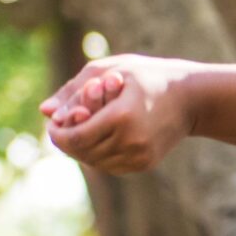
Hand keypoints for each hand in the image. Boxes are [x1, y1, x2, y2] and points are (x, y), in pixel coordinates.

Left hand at [40, 53, 195, 173]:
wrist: (191, 98)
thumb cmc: (149, 76)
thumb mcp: (111, 70)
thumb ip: (74, 90)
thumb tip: (44, 111)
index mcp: (122, 117)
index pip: (76, 137)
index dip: (58, 134)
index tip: (53, 124)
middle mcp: (131, 142)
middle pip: (82, 152)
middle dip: (68, 140)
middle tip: (63, 126)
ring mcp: (140, 157)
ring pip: (94, 162)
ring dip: (82, 148)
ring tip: (82, 129)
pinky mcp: (144, 164)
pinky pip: (109, 165)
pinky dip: (98, 154)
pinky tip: (100, 137)